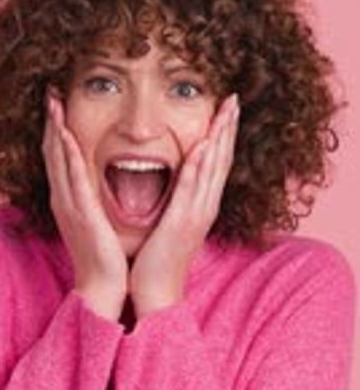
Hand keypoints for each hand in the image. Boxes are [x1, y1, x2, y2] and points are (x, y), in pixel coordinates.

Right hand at [42, 89, 128, 318]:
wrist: (103, 285)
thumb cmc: (103, 255)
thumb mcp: (95, 220)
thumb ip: (93, 200)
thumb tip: (98, 183)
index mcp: (68, 200)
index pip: (58, 158)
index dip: (55, 129)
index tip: (56, 104)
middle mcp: (63, 199)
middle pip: (52, 152)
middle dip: (50, 121)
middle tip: (49, 92)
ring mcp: (69, 205)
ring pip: (58, 159)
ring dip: (55, 129)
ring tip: (53, 102)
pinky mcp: (80, 213)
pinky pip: (72, 179)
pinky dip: (67, 155)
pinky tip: (65, 136)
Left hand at [129, 93, 239, 316]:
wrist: (156, 291)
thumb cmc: (158, 260)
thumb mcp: (171, 224)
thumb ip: (177, 202)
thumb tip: (177, 184)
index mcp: (201, 206)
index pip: (217, 163)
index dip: (224, 135)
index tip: (228, 108)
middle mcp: (204, 207)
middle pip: (221, 160)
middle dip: (228, 128)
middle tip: (235, 98)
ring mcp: (195, 214)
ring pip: (212, 169)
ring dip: (219, 138)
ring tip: (226, 111)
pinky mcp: (180, 222)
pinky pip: (190, 189)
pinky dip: (198, 167)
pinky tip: (203, 146)